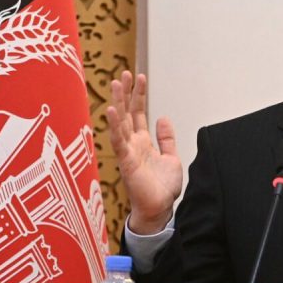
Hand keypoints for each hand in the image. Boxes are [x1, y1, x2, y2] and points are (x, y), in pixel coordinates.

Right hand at [106, 71, 182, 233]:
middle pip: (127, 113)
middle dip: (126, 93)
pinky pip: (118, 141)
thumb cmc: (162, 188)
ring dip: (118, 103)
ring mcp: (128, 152)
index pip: (139, 113)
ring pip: (120, 123)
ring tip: (116, 84)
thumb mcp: (171, 158)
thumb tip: (162, 118)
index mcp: (143, 142)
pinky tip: (111, 111)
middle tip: (123, 73)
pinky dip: (114, 126)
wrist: (160, 209)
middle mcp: (133, 144)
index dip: (139, 95)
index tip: (139, 76)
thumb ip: (167, 139)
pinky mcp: (126, 162)